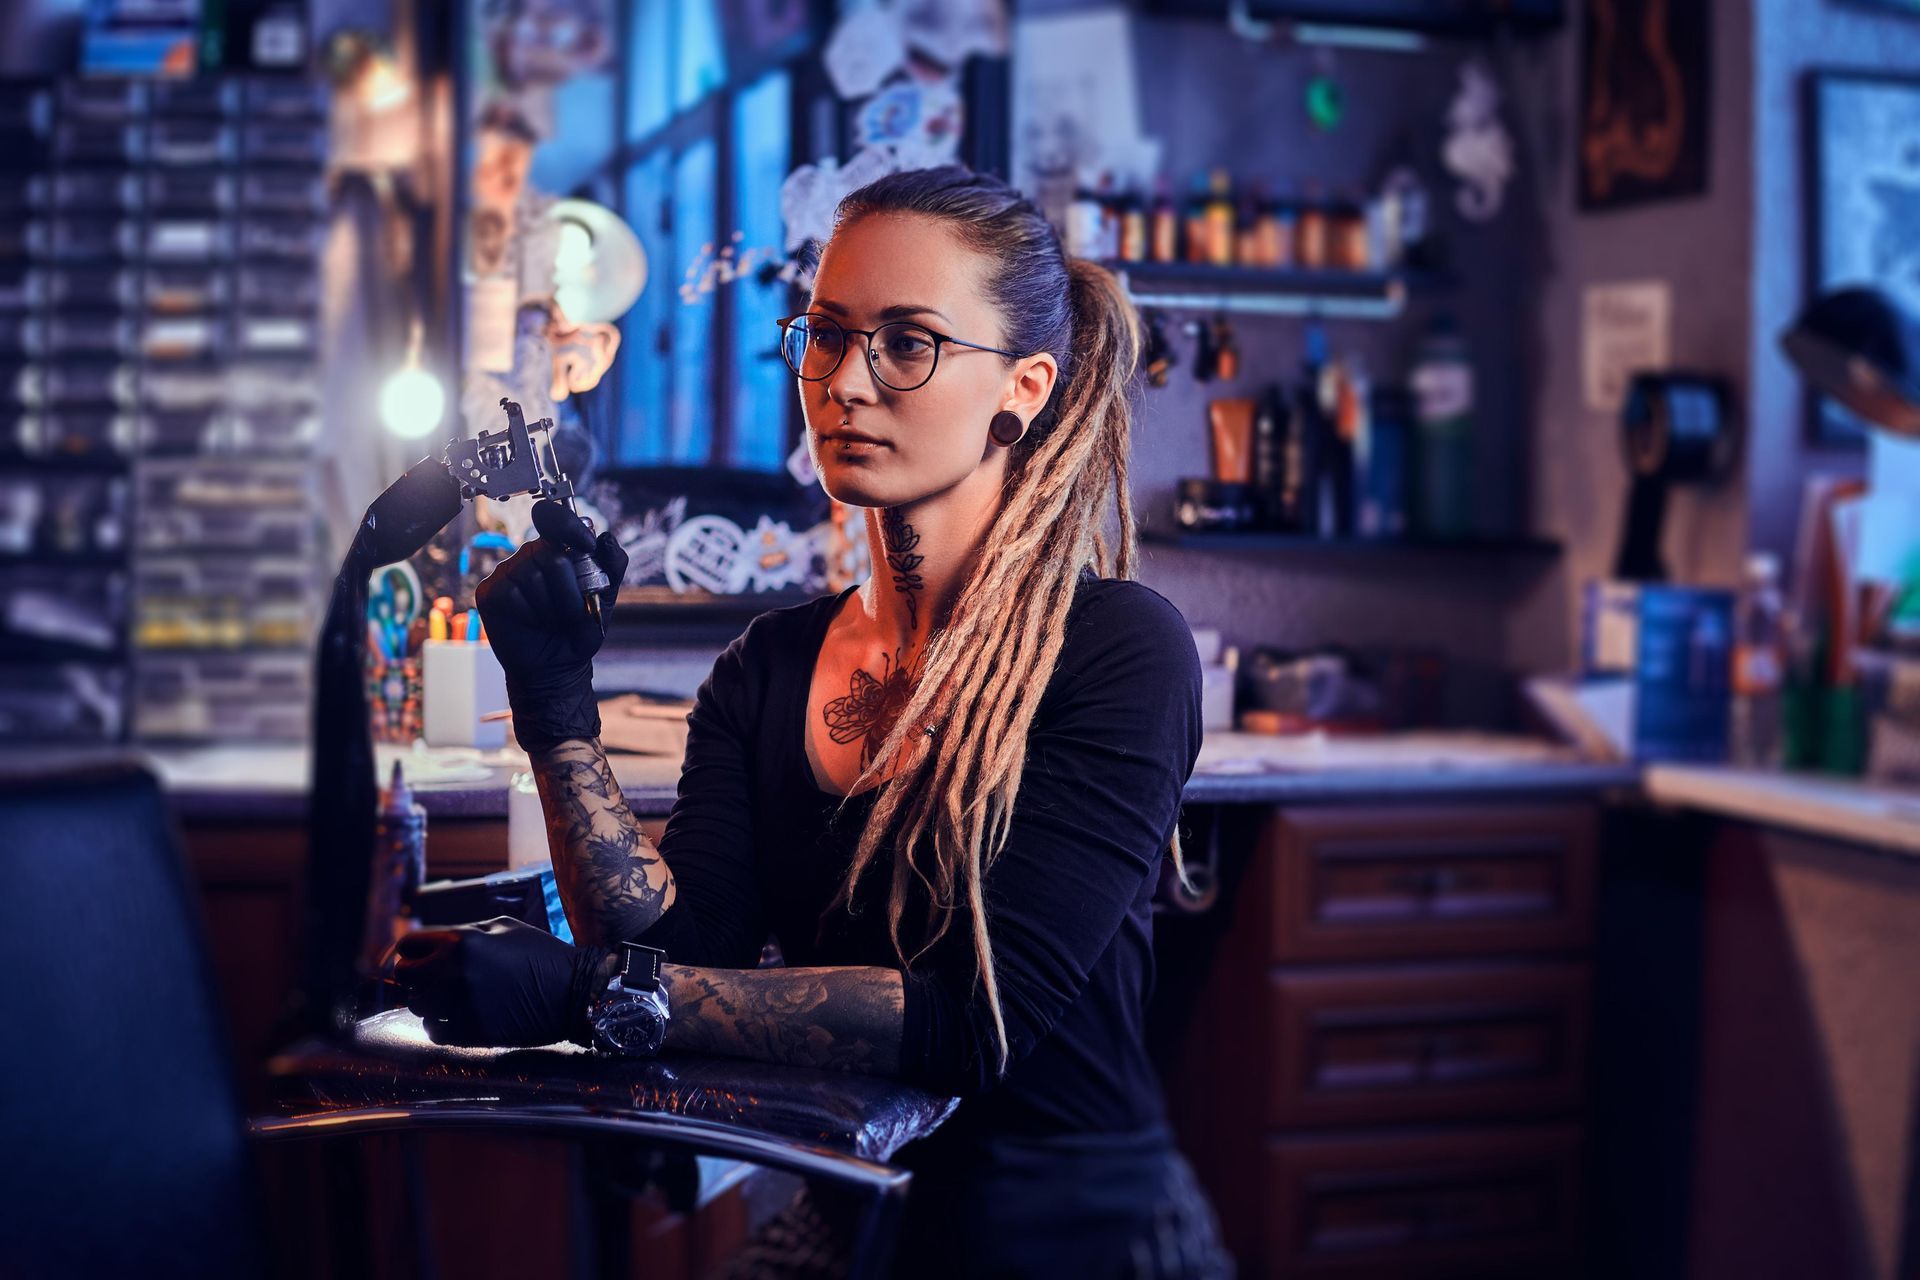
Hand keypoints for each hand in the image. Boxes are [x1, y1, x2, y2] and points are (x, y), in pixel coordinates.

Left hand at [387, 917, 612, 1047]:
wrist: (573, 990)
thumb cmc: (540, 954)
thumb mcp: (504, 927)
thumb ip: (465, 932)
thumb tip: (435, 942)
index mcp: (461, 941)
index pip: (409, 946)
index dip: (412, 952)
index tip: (419, 958)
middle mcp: (454, 972)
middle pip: (405, 978)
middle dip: (414, 978)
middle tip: (429, 980)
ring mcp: (461, 1004)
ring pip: (417, 1006)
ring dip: (428, 1002)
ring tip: (450, 998)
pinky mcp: (472, 1031)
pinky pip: (434, 1031)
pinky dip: (440, 1026)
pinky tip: (458, 1017)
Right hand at [475, 500, 627, 751]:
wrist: (558, 666)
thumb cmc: (579, 629)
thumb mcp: (606, 598)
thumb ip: (614, 566)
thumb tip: (605, 538)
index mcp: (558, 549)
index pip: (556, 519)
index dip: (571, 528)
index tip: (587, 547)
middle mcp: (530, 556)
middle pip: (552, 556)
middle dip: (570, 591)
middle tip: (571, 613)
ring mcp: (507, 573)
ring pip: (533, 577)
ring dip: (552, 607)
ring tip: (552, 621)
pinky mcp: (490, 593)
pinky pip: (512, 594)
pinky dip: (530, 615)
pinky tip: (532, 624)